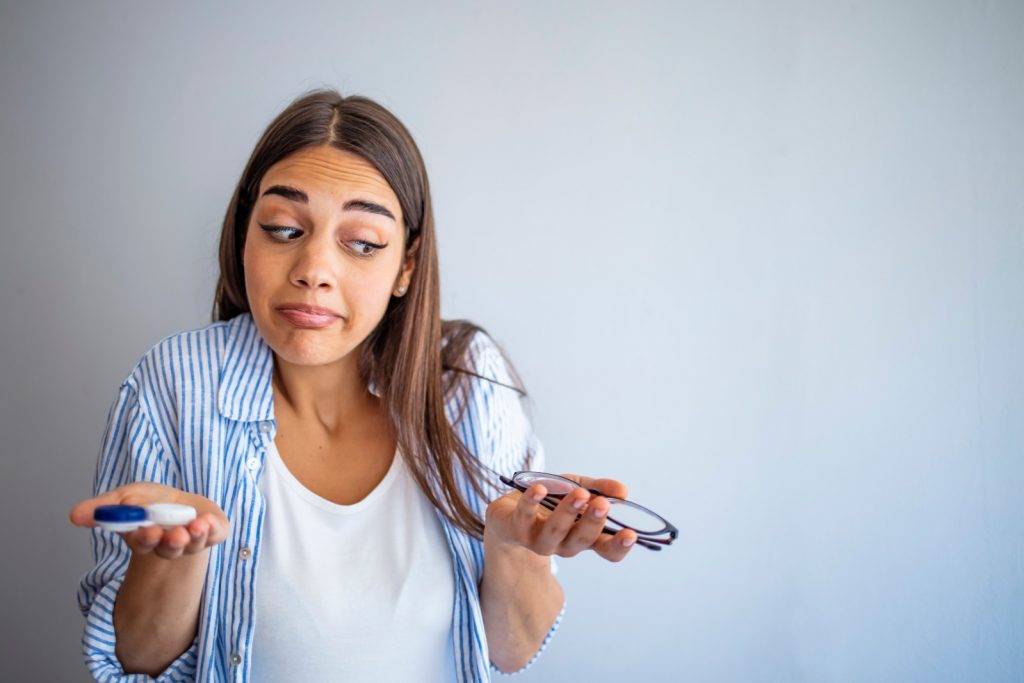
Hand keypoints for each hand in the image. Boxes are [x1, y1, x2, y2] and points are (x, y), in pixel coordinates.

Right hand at [69, 483, 229, 560]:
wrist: (184, 504)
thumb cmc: (151, 503)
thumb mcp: (123, 499)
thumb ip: (101, 509)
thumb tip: (73, 516)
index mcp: (145, 538)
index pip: (143, 544)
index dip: (145, 539)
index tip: (147, 531)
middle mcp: (169, 544)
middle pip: (169, 549)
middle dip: (171, 543)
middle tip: (174, 536)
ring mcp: (193, 540)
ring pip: (193, 544)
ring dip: (194, 536)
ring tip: (195, 527)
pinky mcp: (214, 532)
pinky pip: (215, 533)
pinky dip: (213, 529)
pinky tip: (208, 521)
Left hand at [484, 474, 635, 561]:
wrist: (507, 513)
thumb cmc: (549, 502)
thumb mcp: (578, 488)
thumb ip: (600, 488)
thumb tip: (623, 491)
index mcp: (583, 537)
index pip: (606, 549)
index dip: (618, 546)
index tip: (631, 534)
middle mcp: (563, 544)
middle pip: (581, 540)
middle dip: (592, 522)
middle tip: (602, 504)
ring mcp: (538, 540)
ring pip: (555, 532)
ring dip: (567, 512)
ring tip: (579, 494)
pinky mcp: (516, 529)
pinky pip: (524, 516)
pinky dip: (531, 502)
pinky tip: (539, 489)